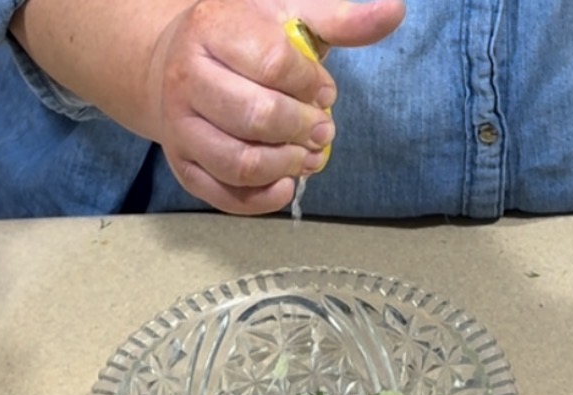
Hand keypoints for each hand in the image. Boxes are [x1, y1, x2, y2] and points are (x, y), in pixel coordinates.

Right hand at [145, 0, 404, 214]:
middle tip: (323, 129)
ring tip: (307, 155)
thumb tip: (395, 11)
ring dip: (287, 165)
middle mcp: (185, 78)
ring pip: (240, 162)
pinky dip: (264, 198)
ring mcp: (179, 127)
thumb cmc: (245, 36)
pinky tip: (286, 181)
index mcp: (212, 30)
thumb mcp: (290, 14)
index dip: (312, 84)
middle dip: (304, 127)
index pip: (274, 64)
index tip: (324, 91)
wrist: (176, 60)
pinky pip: (225, 196)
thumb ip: (341, 20)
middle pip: (257, 116)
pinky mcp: (183, 166)